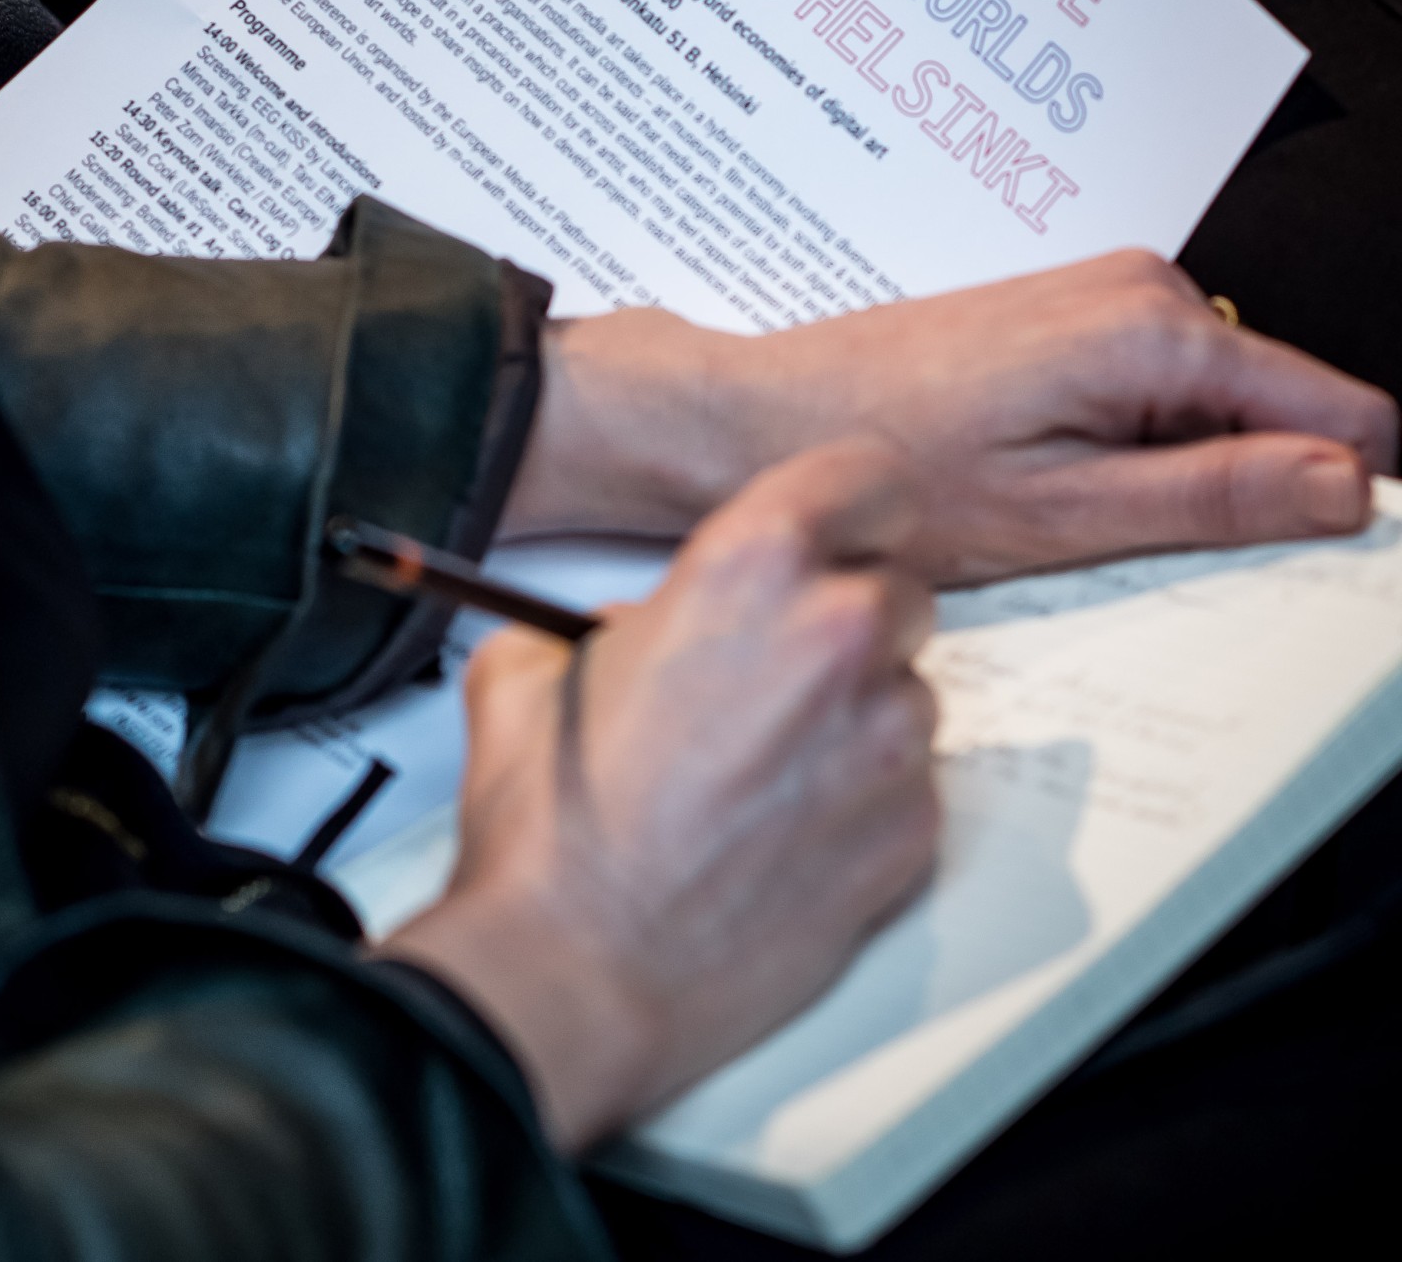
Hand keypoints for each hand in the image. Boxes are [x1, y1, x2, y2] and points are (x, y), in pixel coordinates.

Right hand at [385, 441, 938, 1149]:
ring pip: (906, 692)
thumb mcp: (528, 668)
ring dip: (850, 715)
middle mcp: (838, 639)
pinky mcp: (914, 832)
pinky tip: (776, 830)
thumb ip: (599, 619)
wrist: (578, 965)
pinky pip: (909, 786)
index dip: (849, 507)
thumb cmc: (556, 830)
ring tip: (755, 770)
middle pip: (896, 589)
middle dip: (839, 623)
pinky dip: (859, 799)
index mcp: (751, 570)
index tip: (838, 529)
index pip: (866, 478)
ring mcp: (889, 741)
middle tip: (765, 675)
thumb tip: (633, 632)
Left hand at [501, 251, 1397, 580]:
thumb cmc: (882, 456)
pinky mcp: (1062, 319)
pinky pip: (1148, 391)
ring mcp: (1100, 298)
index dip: (1346, 490)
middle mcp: (1141, 293)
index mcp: (1158, 334)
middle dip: (1244, 484)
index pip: (1342, 411)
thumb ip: (1215, 496)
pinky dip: (1123, 447)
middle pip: (1277, 408)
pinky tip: (1047, 482)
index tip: (1327, 549)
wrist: (759, 417)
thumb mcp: (1062, 512)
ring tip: (1069, 510)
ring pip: (1209, 403)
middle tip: (1138, 544)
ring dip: (1172, 469)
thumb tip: (1345, 485)